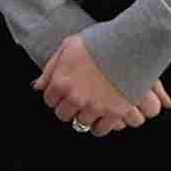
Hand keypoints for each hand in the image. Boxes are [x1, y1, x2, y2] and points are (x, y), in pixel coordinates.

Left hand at [32, 35, 165, 136]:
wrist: (132, 44)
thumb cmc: (101, 41)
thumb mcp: (69, 46)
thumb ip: (51, 67)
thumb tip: (38, 85)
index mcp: (61, 81)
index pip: (50, 100)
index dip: (56, 97)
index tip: (63, 95)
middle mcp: (75, 97)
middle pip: (64, 114)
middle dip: (69, 108)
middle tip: (77, 102)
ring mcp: (95, 107)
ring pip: (82, 123)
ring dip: (85, 116)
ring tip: (91, 108)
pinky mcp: (114, 113)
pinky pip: (101, 129)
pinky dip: (100, 126)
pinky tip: (102, 119)